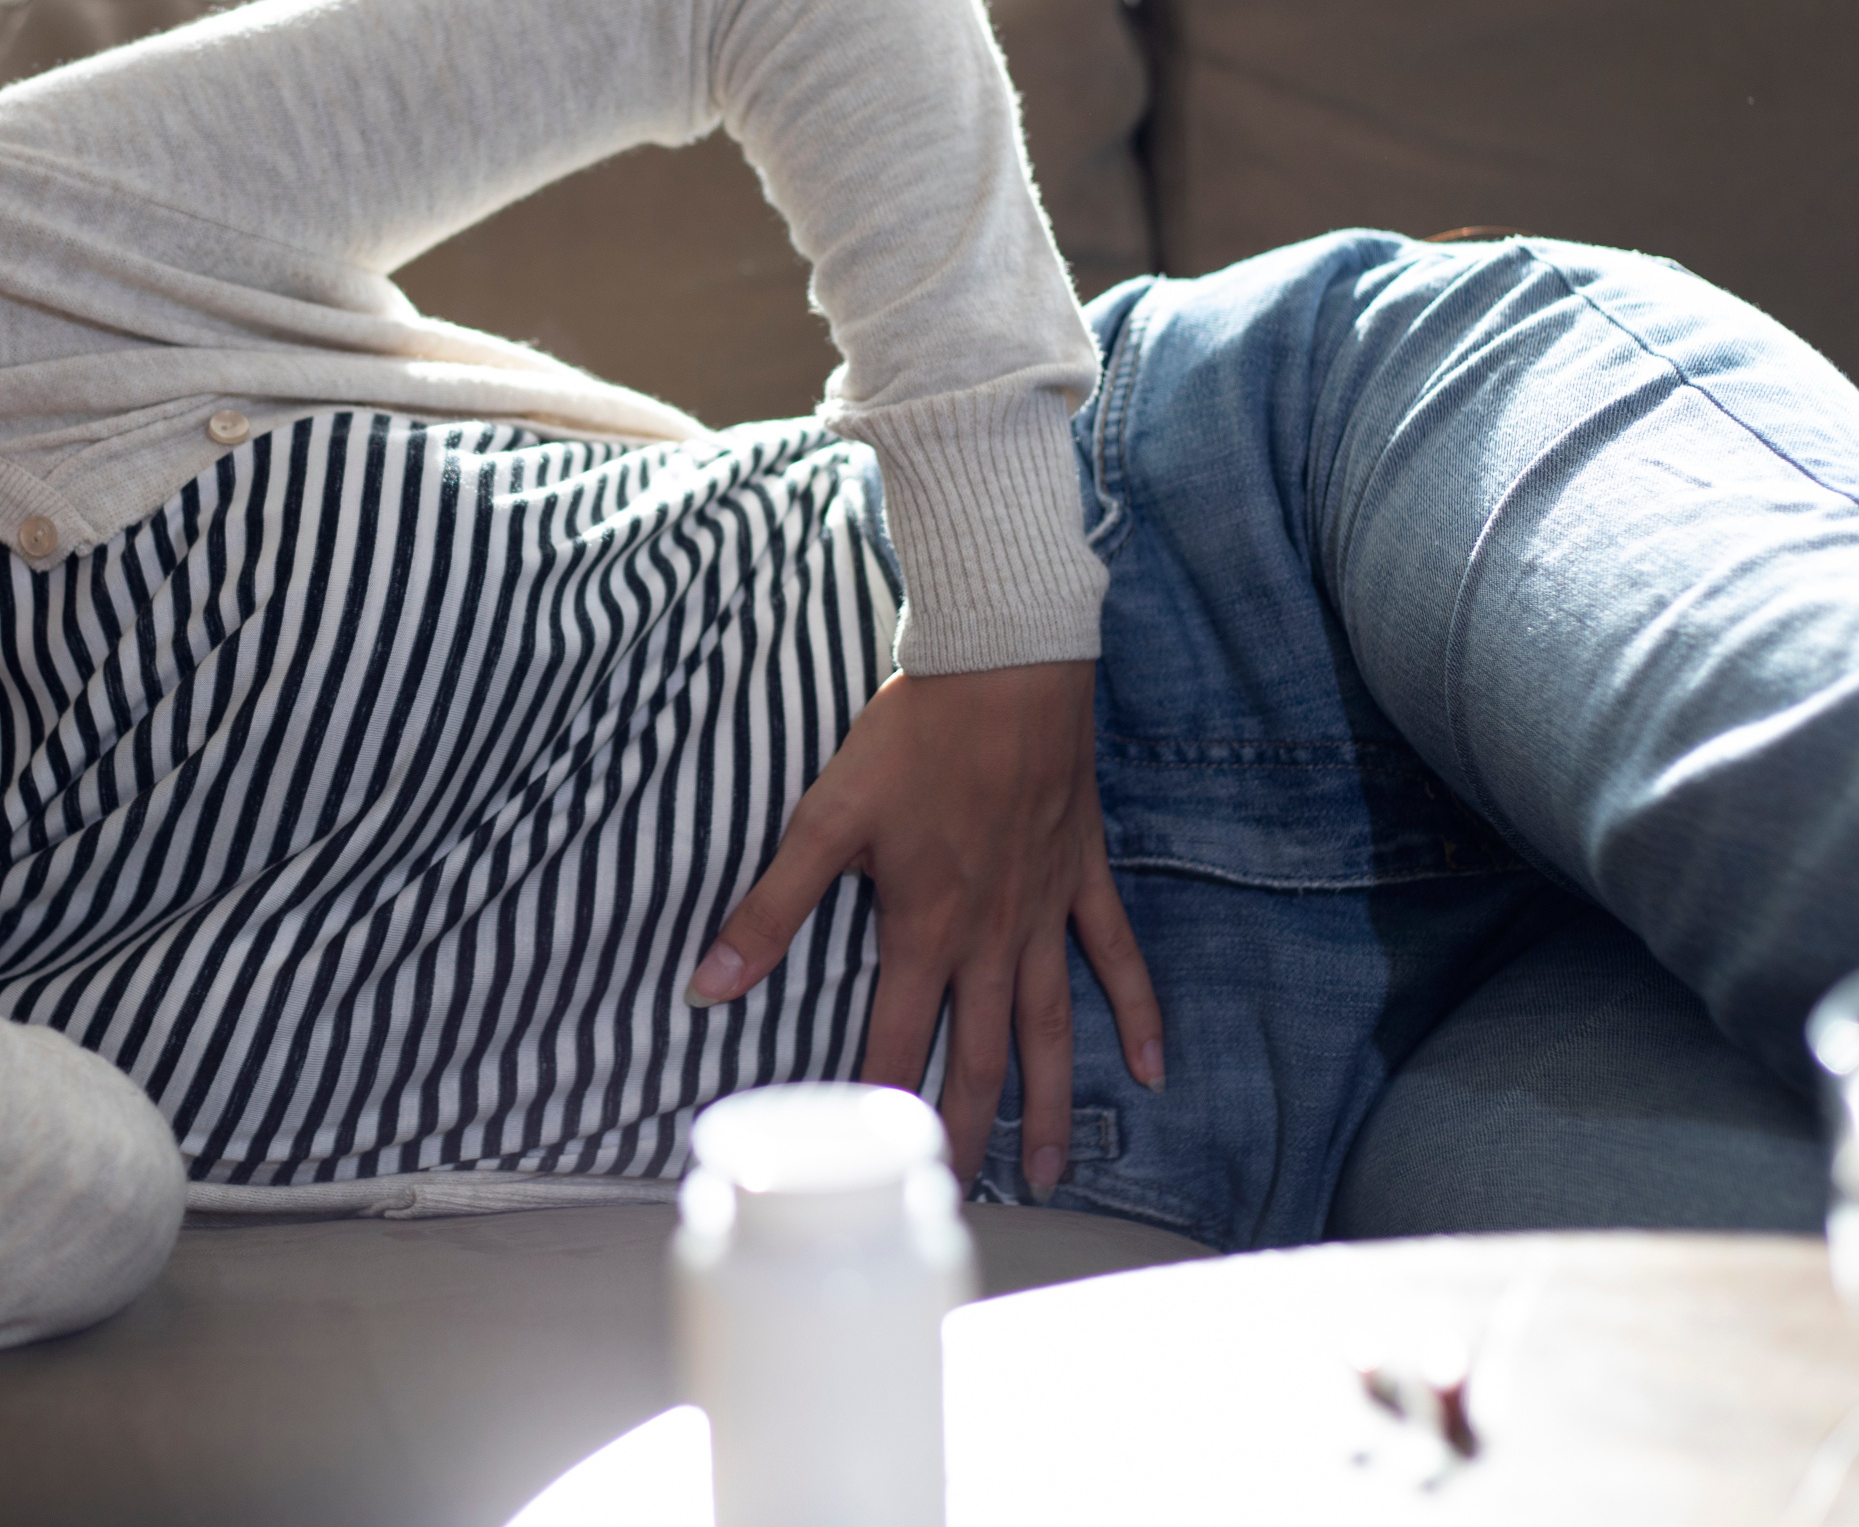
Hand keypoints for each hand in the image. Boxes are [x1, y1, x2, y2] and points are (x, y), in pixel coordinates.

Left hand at [688, 661, 1160, 1189]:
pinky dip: (1137, 1013)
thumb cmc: (913, 736)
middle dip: (968, 1127)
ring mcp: (1044, 908)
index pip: (899, 1041)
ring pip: (1051, 1026)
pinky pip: (1116, 957)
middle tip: (967, 1193)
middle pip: (980, 1053)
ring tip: (1050, 1169)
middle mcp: (992, 935)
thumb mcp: (826, 818)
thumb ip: (771, 909)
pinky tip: (1152, 1069)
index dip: (884, 1106)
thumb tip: (707, 984)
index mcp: (925, 927)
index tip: (877, 1170)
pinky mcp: (1081, 873)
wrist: (1003, 665)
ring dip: (1051, 1100)